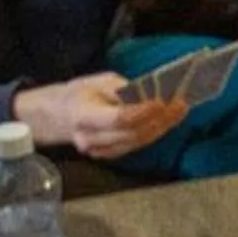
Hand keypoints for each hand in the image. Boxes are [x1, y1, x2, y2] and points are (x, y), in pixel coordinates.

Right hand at [13, 73, 189, 161]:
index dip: (143, 111)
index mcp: (83, 116)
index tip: (163, 101)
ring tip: (180, 110)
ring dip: (162, 127)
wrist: (57, 116)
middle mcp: (90, 139)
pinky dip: (154, 132)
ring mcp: (99, 151)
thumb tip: (150, 93)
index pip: (118, 119)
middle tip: (180, 104)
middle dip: (160, 119)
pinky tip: (168, 120)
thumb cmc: (78, 93)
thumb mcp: (97, 81)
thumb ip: (122, 89)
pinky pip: (136, 145)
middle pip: (132, 133)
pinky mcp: (109, 155)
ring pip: (138, 142)